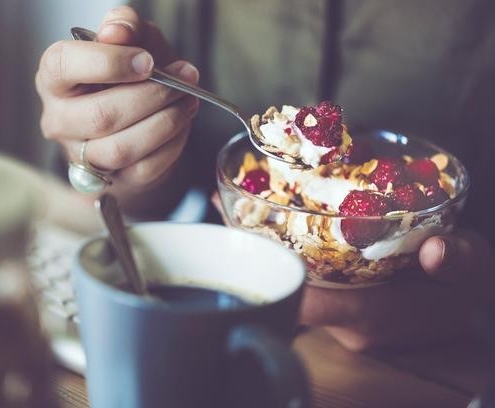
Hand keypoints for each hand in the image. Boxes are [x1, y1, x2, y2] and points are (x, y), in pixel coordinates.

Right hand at [35, 7, 198, 203]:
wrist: (136, 116)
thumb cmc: (127, 73)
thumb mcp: (130, 39)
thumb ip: (125, 26)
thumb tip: (117, 32)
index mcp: (54, 77)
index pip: (64, 66)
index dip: (110, 63)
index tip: (147, 60)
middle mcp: (58, 119)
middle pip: (102, 115)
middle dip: (152, 96)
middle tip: (182, 80)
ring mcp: (80, 154)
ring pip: (121, 148)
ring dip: (165, 122)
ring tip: (187, 100)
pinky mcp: (109, 179)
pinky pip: (144, 168)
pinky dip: (172, 144)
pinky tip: (182, 123)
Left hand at [211, 192, 494, 350]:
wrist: (470, 316)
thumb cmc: (469, 292)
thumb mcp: (475, 271)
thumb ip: (460, 260)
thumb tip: (435, 250)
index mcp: (372, 313)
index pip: (303, 301)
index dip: (266, 269)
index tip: (235, 230)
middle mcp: (347, 324)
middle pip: (283, 287)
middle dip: (253, 249)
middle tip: (222, 204)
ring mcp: (341, 321)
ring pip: (290, 284)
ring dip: (264, 249)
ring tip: (235, 207)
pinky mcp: (342, 312)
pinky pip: (302, 283)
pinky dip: (283, 255)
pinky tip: (269, 226)